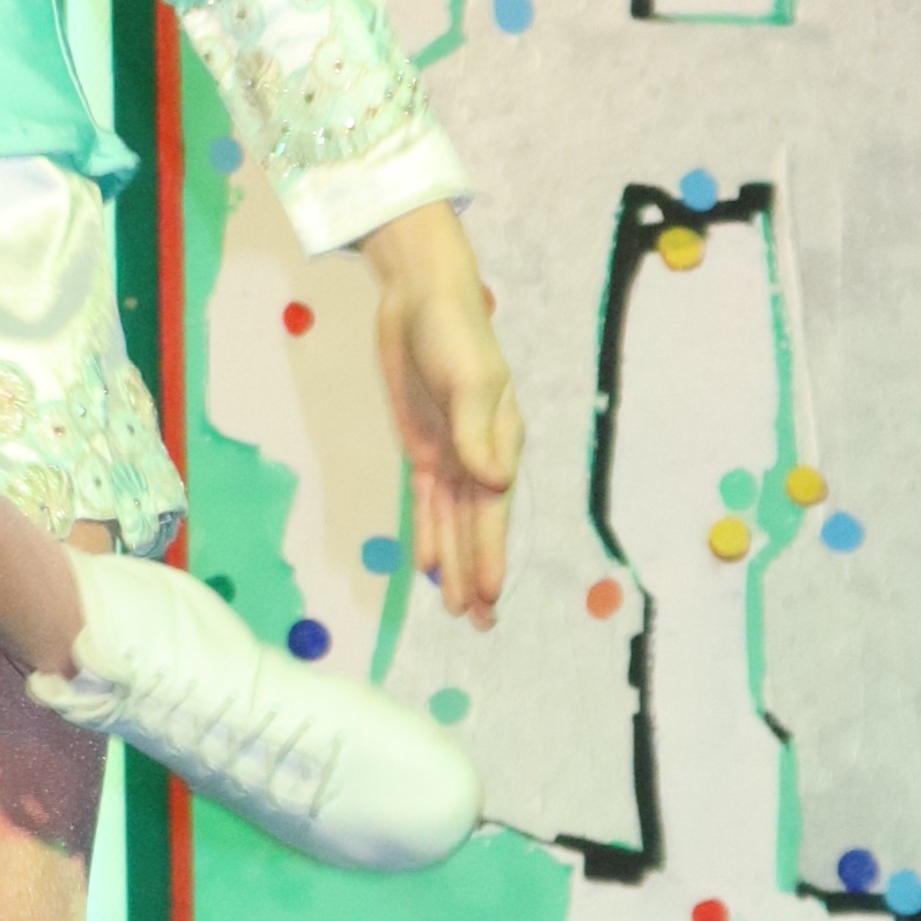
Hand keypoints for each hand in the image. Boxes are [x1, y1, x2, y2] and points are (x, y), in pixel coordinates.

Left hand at [365, 202, 521, 621]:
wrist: (420, 296)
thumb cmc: (455, 329)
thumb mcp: (469, 376)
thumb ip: (478, 429)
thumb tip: (494, 482)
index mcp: (500, 439)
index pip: (493, 508)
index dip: (489, 552)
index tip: (488, 593)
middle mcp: (479, 454)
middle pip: (475, 524)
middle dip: (475, 572)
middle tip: (478, 623)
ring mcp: (450, 452)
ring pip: (451, 520)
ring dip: (454, 562)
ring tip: (456, 610)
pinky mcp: (422, 446)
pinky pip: (426, 500)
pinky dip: (427, 531)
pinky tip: (428, 564)